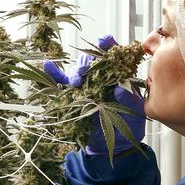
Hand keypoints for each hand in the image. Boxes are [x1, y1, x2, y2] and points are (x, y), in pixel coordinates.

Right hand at [42, 34, 145, 155]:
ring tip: (76, 81)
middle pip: (93, 60)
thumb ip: (130, 99)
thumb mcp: (136, 111)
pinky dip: (55, 74)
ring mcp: (88, 85)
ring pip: (78, 70)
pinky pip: (63, 83)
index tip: (104, 41)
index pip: (114, 55)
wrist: (116, 143)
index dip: (109, 45)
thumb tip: (118, 90)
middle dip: (89, 62)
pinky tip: (48, 66)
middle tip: (87, 71)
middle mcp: (102, 77)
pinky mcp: (75, 96)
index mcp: (120, 75)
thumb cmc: (130, 125)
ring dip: (75, 72)